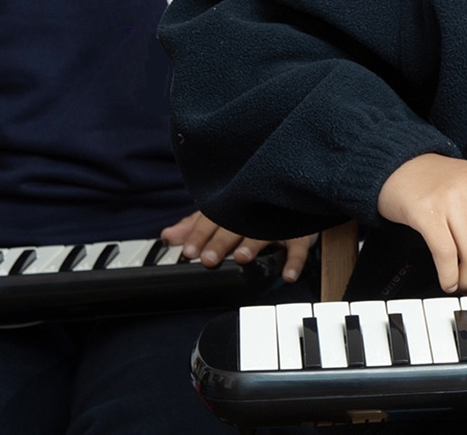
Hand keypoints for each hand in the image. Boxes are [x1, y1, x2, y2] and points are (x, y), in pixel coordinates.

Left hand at [160, 212, 315, 282]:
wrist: (294, 191)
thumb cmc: (254, 208)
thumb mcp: (222, 214)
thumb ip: (196, 226)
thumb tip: (168, 236)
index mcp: (232, 208)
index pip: (211, 219)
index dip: (199, 235)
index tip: (188, 250)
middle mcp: (253, 213)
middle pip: (235, 227)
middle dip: (221, 242)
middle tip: (210, 258)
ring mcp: (277, 222)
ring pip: (264, 232)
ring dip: (253, 245)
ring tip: (242, 257)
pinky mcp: (299, 232)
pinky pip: (298, 247)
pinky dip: (294, 261)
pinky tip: (287, 275)